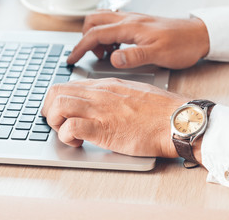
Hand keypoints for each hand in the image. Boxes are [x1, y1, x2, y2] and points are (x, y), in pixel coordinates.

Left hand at [41, 78, 190, 157]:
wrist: (178, 120)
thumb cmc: (160, 110)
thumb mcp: (132, 92)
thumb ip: (112, 95)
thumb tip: (98, 101)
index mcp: (104, 85)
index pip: (66, 85)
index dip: (57, 100)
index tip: (62, 113)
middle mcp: (98, 94)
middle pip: (55, 92)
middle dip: (50, 110)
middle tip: (60, 123)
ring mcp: (100, 111)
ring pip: (58, 106)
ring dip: (55, 122)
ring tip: (68, 133)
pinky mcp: (104, 130)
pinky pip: (71, 128)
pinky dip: (67, 136)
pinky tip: (78, 142)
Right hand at [67, 11, 209, 68]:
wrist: (199, 35)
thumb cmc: (182, 44)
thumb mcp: (158, 54)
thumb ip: (134, 55)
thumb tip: (113, 58)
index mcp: (130, 27)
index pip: (95, 34)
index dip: (80, 47)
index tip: (72, 59)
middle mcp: (129, 20)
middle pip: (93, 21)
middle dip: (86, 38)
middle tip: (92, 55)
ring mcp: (133, 20)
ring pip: (102, 21)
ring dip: (96, 36)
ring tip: (105, 53)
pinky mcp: (137, 24)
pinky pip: (114, 24)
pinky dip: (107, 35)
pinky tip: (116, 48)